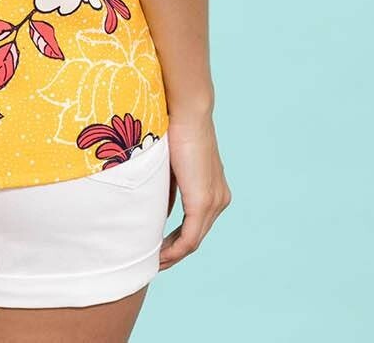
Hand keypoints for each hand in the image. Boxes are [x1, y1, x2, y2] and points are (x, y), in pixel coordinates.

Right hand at [159, 111, 230, 269]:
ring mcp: (215, 202)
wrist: (188, 112)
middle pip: (196, 236)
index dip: (178, 239)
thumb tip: (161, 213)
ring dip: (173, 254)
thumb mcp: (172, 167)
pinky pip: (191, 238)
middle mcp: (220, 199)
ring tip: (153, 261)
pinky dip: (175, 250)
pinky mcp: (204, 202)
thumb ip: (170, 190)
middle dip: (174, 251)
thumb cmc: (176, 130)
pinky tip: (160, 256)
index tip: (158, 247)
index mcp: (214, 189)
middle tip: (153, 260)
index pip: (197, 224)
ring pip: (193, 240)